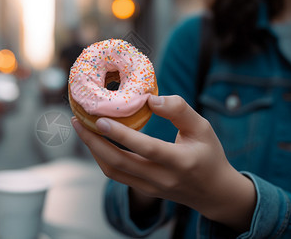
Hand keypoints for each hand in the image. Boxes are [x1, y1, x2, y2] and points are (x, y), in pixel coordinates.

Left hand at [71, 95, 255, 231]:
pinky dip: (102, 157)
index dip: (121, 135)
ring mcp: (151, 188)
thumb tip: (150, 98)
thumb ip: (179, 110)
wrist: (213, 192)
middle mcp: (163, 179)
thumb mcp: (203, 128)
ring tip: (81, 128)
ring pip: (113, 171)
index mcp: (181, 162)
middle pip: (119, 163)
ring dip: (94, 150)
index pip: (146, 148)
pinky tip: (96, 141)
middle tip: (77, 121)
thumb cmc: (209, 155)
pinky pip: (117, 175)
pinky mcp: (143, 190)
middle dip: (93, 142)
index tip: (100, 119)